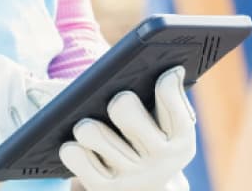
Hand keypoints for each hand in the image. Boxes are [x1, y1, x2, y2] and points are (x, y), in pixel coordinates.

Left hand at [59, 66, 195, 190]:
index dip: (163, 80)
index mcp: (180, 139)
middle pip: (123, 108)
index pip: (168, 94)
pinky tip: (73, 143)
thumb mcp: (171, 126)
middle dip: (115, 100)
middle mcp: (159, 159)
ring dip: (86, 125)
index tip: (161, 74)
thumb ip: (172, 99)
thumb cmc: (155, 143)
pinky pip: (76, 157)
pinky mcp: (103, 188)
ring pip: (91, 131)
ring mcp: (131, 175)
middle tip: (115, 100)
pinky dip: (71, 148)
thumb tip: (172, 71)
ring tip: (85, 122)